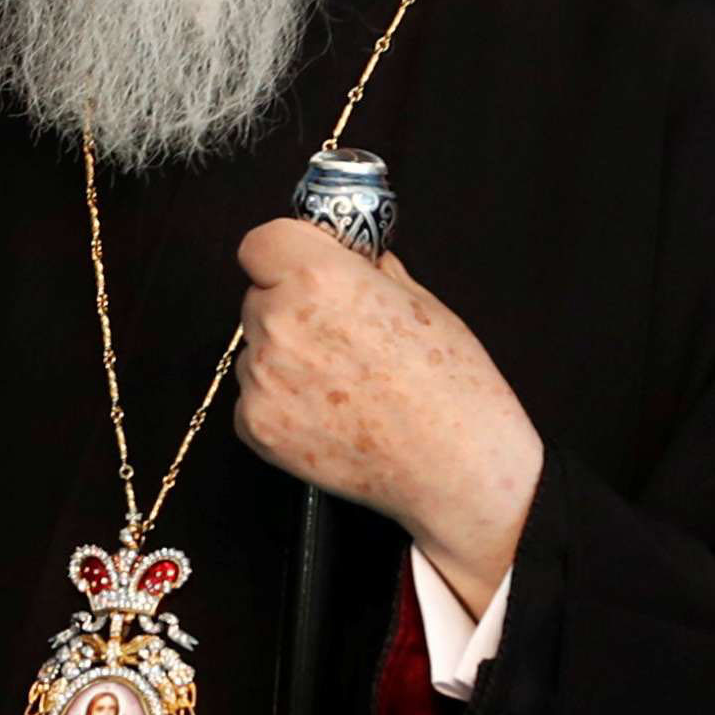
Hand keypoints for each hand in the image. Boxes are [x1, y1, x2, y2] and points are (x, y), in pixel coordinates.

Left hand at [231, 220, 542, 613]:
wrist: (459, 471)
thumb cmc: (453, 387)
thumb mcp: (423, 303)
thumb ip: (370, 271)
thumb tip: (350, 256)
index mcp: (318, 278)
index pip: (262, 243)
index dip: (287, 254)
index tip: (308, 268)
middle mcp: (279, 322)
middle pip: (259, 297)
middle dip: (290, 307)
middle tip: (339, 336)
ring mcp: (261, 378)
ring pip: (256, 349)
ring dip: (285, 357)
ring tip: (343, 386)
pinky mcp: (256, 426)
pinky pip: (255, 397)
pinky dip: (283, 404)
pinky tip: (331, 418)